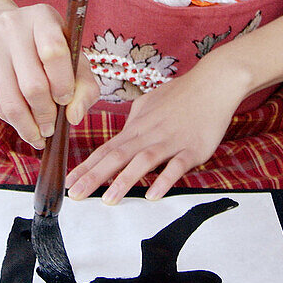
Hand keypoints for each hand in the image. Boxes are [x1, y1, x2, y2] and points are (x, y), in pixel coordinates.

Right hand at [0, 2, 98, 148]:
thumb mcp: (71, 55)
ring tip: (39, 134)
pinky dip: (12, 121)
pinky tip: (23, 122)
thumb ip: (84, 85)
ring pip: (11, 101)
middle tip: (51, 127)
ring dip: (28, 126)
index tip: (66, 100)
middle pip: (32, 85)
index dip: (63, 84)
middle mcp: (12, 27)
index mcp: (42, 17)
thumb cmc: (43, 46)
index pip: (54, 52)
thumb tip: (74, 116)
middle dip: (46, 114)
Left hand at [65, 61, 245, 204]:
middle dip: (94, 176)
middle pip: (117, 156)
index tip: (69, 182)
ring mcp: (171, 140)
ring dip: (124, 180)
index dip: (87, 166)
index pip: (106, 149)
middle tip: (76, 195)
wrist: (214, 82)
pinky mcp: (193, 148)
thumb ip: (135, 122)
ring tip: (109, 200)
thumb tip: (122, 135)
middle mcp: (149, 134)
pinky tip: (153, 194)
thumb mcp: (150, 103)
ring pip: (143, 160)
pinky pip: (177, 165)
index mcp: (138, 126)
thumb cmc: (182, 93)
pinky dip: (164, 179)